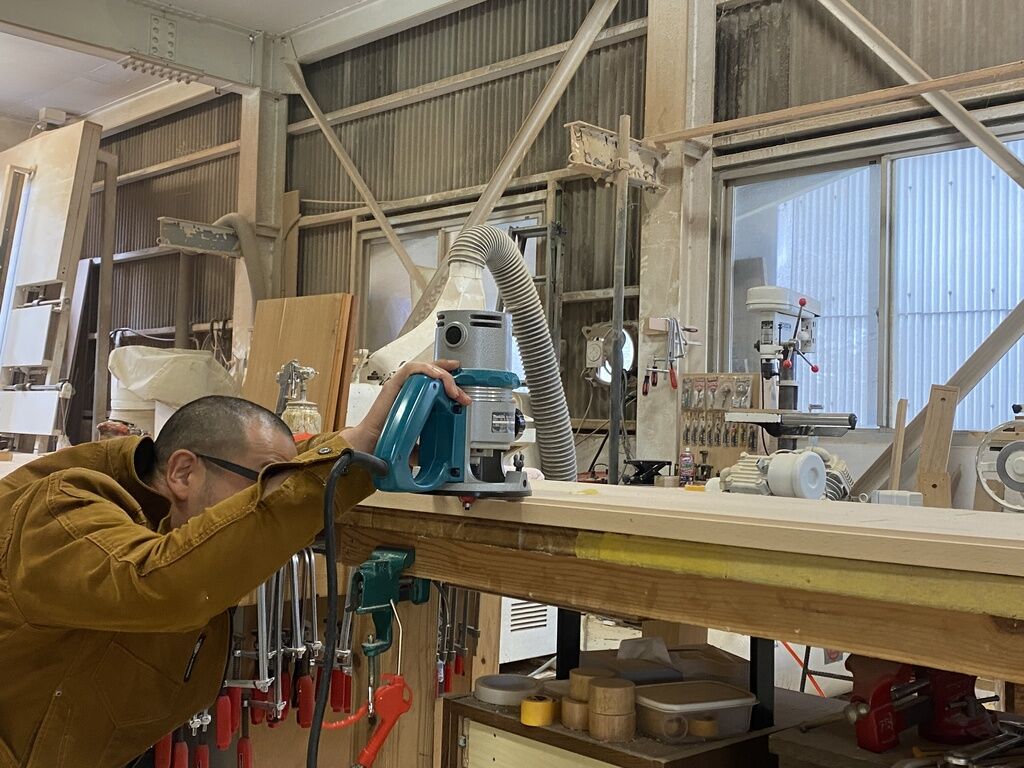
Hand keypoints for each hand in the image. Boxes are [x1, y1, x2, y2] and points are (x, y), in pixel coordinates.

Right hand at [341, 360, 470, 452]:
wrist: (370, 446)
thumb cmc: (384, 440)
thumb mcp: (411, 443)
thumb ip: (421, 448)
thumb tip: (434, 458)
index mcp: (411, 398)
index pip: (431, 380)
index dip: (448, 379)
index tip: (462, 389)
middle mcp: (406, 389)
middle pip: (432, 372)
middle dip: (452, 380)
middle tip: (461, 395)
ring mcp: (400, 385)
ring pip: (425, 367)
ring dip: (442, 375)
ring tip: (453, 390)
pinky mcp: (394, 384)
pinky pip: (412, 369)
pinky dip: (427, 370)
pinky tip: (439, 378)